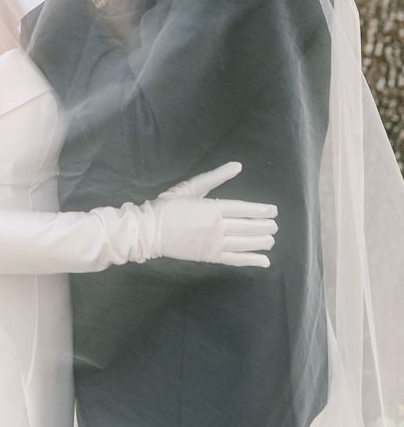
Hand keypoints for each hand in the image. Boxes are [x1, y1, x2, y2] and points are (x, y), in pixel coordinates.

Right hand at [153, 161, 277, 267]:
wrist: (150, 230)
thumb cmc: (168, 206)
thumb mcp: (191, 187)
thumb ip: (215, 177)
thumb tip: (237, 165)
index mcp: (214, 208)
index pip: (244, 210)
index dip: (261, 211)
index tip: (274, 211)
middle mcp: (218, 227)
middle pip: (247, 227)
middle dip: (264, 226)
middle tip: (275, 226)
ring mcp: (215, 244)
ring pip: (244, 243)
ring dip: (261, 242)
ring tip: (272, 241)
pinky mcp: (210, 257)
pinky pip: (235, 260)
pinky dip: (251, 260)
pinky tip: (263, 261)